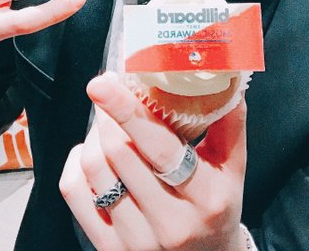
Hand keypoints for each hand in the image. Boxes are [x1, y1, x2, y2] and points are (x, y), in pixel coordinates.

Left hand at [60, 72, 246, 250]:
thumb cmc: (217, 205)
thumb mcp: (233, 168)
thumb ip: (229, 122)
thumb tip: (224, 74)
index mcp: (205, 197)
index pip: (160, 147)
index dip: (127, 110)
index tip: (104, 82)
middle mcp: (170, 222)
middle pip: (119, 152)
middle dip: (108, 112)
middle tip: (110, 90)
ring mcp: (136, 240)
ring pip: (94, 168)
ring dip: (94, 133)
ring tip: (106, 122)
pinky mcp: (108, 249)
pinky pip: (74, 191)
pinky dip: (77, 160)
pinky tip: (93, 152)